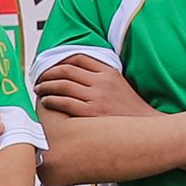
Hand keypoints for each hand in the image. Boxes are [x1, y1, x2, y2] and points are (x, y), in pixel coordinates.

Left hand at [36, 56, 152, 122]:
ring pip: (62, 85)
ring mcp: (96, 97)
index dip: (60, 61)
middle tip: (39, 79)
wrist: (147, 127)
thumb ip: (100, 76)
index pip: (78, 58)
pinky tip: (46, 101)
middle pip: (66, 70)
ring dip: (46, 86)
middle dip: (48, 73)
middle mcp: (101, 82)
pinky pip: (65, 102)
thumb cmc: (130, 108)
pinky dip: (52, 100)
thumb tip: (77, 73)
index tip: (50, 67)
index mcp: (108, 72)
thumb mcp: (119, 84)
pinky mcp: (92, 112)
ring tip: (39, 89)